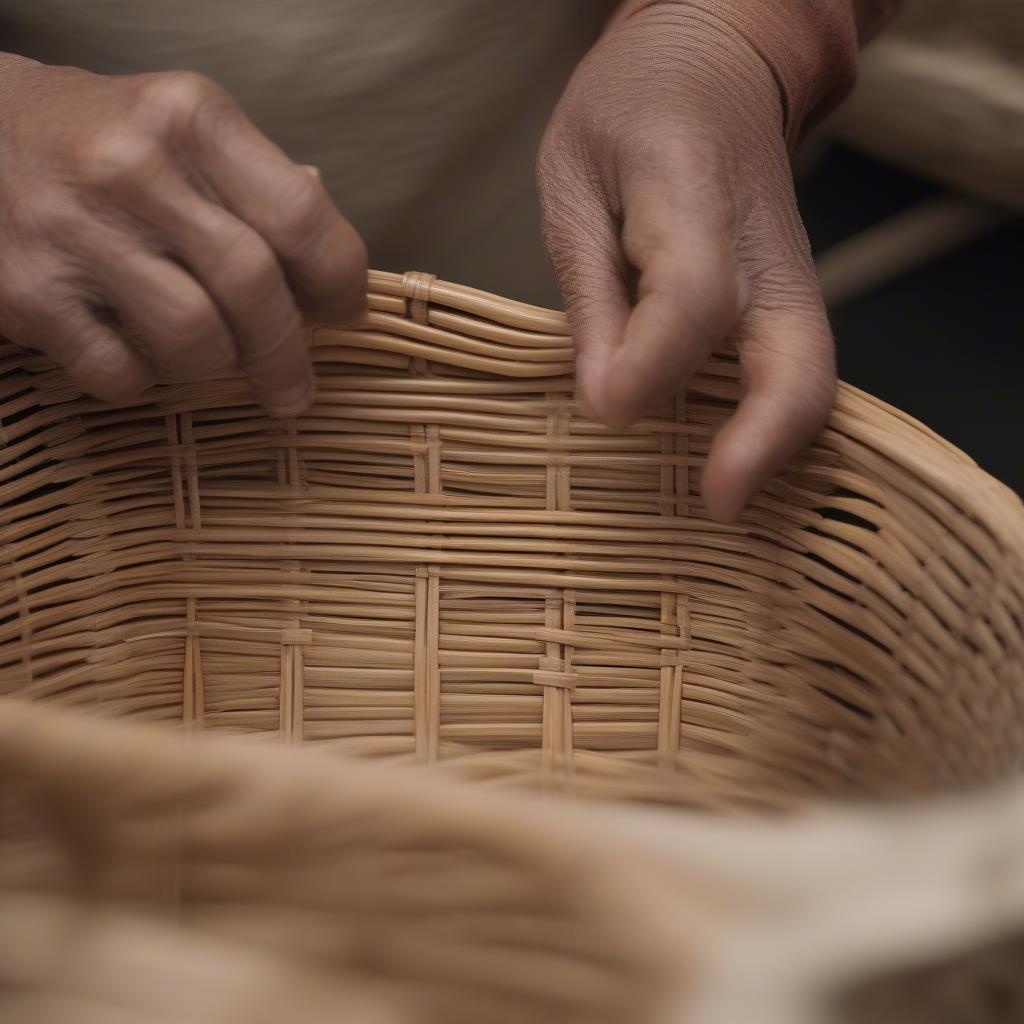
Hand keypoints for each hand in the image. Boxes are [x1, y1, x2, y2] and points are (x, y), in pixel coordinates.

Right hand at [0, 56, 366, 414]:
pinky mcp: (28, 291)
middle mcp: (131, 166)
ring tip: (211, 359)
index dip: (339, 282)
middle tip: (295, 389)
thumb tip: (334, 273)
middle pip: (252, 286)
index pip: (301, 216)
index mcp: (192, 118)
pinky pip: (122, 374)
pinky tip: (141, 356)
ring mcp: (73, 230)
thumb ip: (264, 191)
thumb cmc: (109, 142)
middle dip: (287, 355)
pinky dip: (147, 382)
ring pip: (194, 339)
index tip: (341, 314)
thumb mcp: (190, 134)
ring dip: (217, 368)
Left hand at [537, 4, 836, 520]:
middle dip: (762, 442)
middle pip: (796, 362)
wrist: (716, 65)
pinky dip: (767, 425)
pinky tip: (724, 459)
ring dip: (772, 447)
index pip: (692, 300)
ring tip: (717, 497)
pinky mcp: (791, 300)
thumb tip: (605, 402)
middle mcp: (763, 251)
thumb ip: (592, 292)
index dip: (649, 365)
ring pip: (811, 379)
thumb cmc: (629, 114)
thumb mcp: (574, 182)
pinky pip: (793, 373)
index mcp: (693, 197)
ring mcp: (791, 280)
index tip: (604, 406)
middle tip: (716, 503)